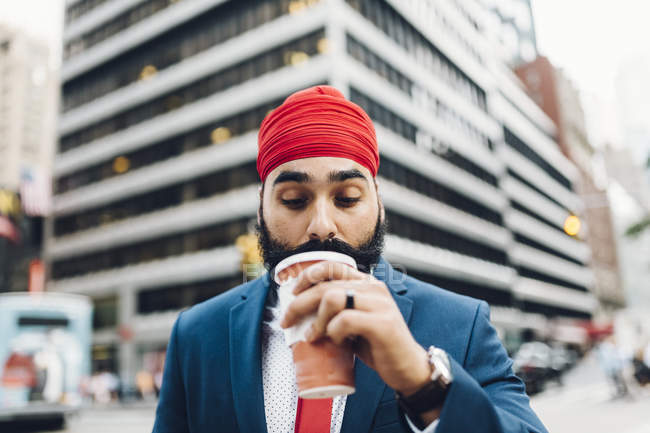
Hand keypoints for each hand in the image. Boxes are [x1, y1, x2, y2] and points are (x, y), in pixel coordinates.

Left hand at [280, 261, 430, 395]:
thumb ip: (336, 311)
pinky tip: (337, 343)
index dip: (308, 276)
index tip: (293, 292)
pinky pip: (344, 320)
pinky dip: (333, 332)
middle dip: (299, 304)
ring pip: (332, 298)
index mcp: (367, 284)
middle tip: (287, 321)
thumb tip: (301, 312)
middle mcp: (374, 288)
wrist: (408, 367)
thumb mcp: (354, 322)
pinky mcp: (382, 323)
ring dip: (317, 320)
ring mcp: (380, 304)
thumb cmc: (378, 345)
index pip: (332, 266)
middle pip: (325, 285)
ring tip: (314, 336)